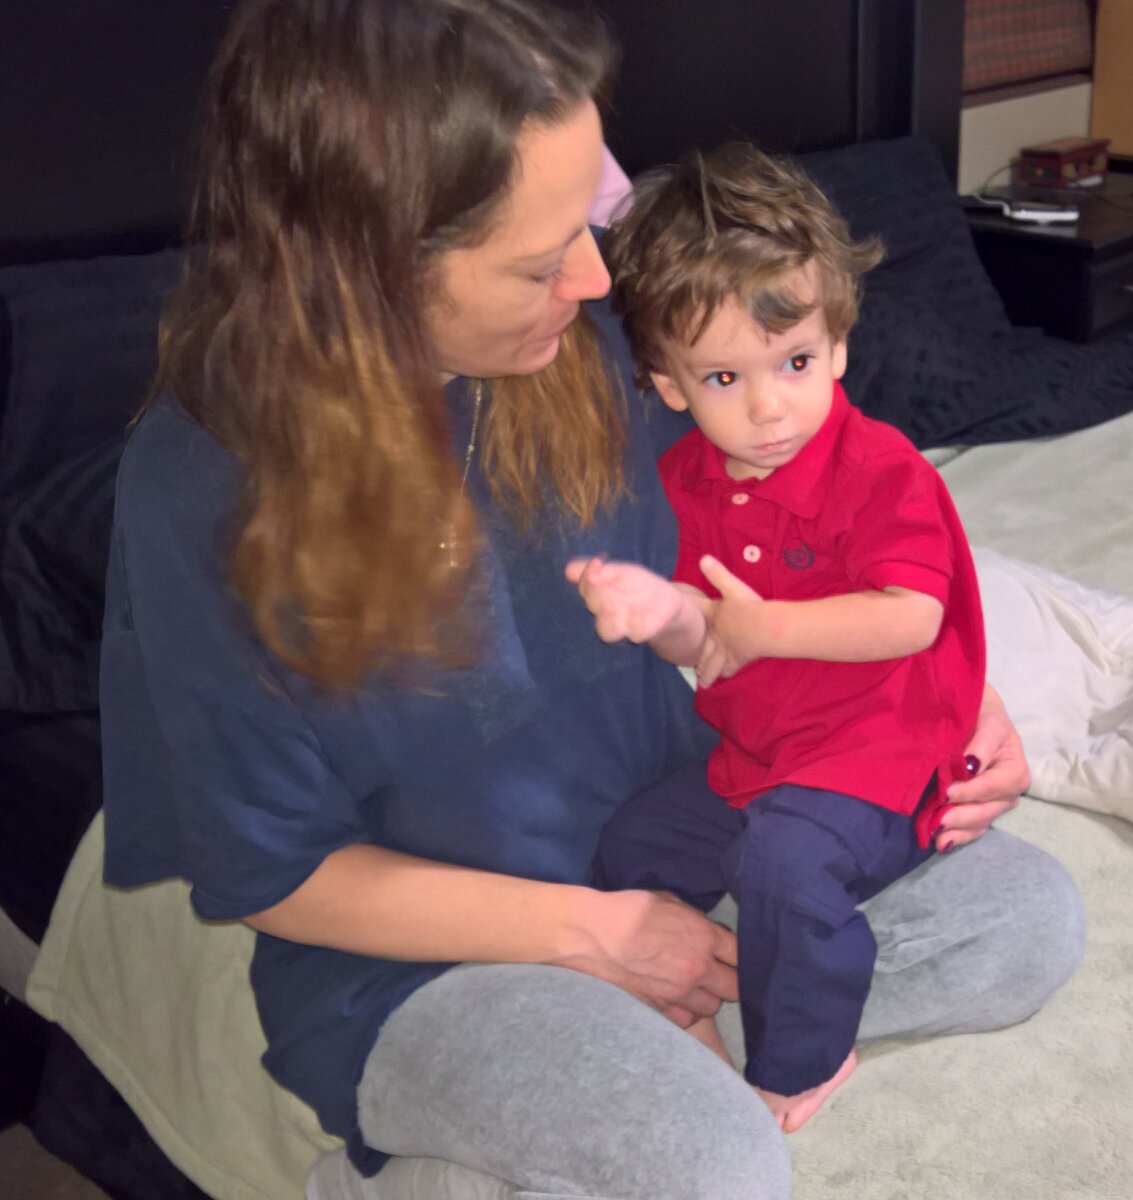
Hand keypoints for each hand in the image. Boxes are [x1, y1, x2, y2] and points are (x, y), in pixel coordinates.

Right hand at [553, 888, 738, 1027]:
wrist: (593, 935)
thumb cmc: (628, 910)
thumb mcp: (668, 901)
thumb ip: (694, 920)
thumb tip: (705, 931)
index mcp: (704, 937)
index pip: (741, 954)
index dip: (739, 955)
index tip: (733, 954)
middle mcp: (698, 969)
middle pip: (736, 988)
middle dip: (730, 979)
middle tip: (717, 972)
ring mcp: (680, 994)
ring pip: (713, 1007)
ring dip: (708, 996)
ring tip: (694, 986)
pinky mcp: (661, 1010)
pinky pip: (687, 1020)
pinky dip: (686, 1011)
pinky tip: (677, 999)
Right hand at [565, 557, 686, 644]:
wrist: (666, 603)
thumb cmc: (635, 587)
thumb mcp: (618, 572)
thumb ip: (595, 572)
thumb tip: (568, 570)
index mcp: (599, 596)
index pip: (585, 588)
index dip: (587, 577)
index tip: (596, 563)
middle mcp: (607, 614)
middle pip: (595, 607)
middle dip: (597, 593)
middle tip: (601, 581)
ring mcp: (625, 625)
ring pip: (608, 630)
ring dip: (609, 617)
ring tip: (612, 606)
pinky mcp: (644, 631)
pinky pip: (637, 632)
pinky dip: (637, 625)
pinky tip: (639, 616)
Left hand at [695, 555, 765, 685]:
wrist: (762, 629)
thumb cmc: (749, 607)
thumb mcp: (734, 587)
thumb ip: (718, 574)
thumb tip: (703, 558)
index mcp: (713, 615)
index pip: (696, 611)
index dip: (685, 609)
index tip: (673, 609)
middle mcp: (714, 635)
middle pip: (701, 644)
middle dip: (694, 652)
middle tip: (686, 659)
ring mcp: (723, 650)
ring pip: (710, 661)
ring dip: (705, 668)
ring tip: (701, 679)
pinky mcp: (736, 661)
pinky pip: (728, 669)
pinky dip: (724, 674)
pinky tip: (723, 677)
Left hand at [936, 684, 1028, 851]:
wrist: (974, 715)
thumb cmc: (982, 716)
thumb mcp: (988, 722)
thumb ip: (982, 744)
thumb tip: (971, 767)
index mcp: (1015, 769)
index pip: (996, 786)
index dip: (973, 791)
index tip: (948, 792)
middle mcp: (1009, 791)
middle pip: (989, 809)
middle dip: (964, 816)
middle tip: (938, 819)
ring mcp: (994, 802)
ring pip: (980, 821)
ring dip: (960, 831)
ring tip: (938, 837)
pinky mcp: (980, 809)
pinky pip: (974, 828)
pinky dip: (959, 836)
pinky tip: (942, 843)